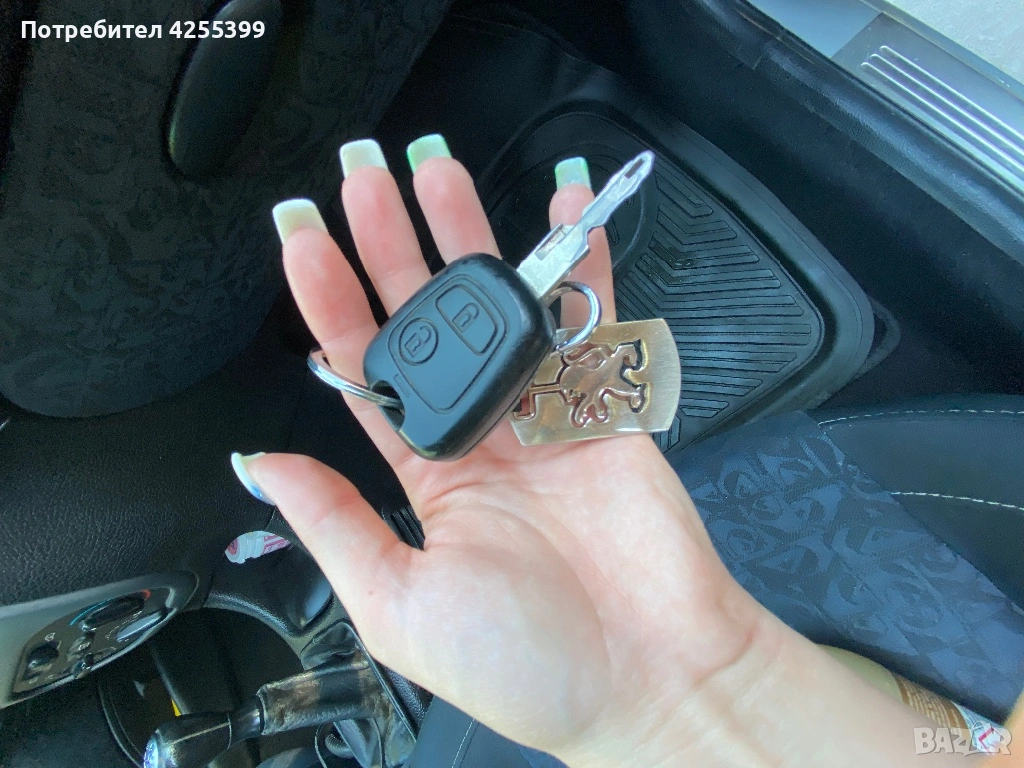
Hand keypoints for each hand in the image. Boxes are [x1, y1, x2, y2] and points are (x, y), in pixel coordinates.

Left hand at [248, 146, 767, 765]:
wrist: (652, 678)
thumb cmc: (524, 662)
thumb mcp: (397, 605)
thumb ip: (333, 523)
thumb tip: (262, 463)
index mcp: (426, 478)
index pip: (366, 373)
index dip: (331, 303)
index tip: (303, 241)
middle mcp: (482, 434)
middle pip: (429, 322)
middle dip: (392, 248)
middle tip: (363, 177)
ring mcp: (548, 413)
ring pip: (501, 307)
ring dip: (471, 238)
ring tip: (438, 167)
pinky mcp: (611, 403)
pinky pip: (592, 316)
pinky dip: (582, 258)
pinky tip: (564, 202)